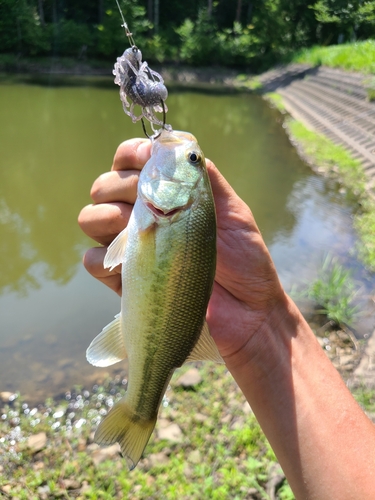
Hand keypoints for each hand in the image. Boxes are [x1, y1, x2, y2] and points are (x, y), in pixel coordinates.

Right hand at [78, 138, 288, 364]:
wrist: (246, 314)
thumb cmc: (245, 262)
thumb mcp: (234, 213)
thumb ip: (207, 179)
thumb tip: (182, 146)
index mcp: (171, 196)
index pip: (134, 162)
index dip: (132, 155)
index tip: (143, 161)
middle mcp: (146, 217)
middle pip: (106, 186)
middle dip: (118, 187)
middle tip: (146, 204)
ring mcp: (133, 247)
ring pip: (92, 218)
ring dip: (105, 218)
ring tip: (135, 232)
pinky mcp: (125, 279)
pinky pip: (93, 259)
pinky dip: (104, 258)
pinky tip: (126, 264)